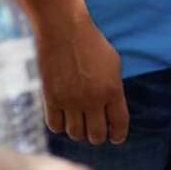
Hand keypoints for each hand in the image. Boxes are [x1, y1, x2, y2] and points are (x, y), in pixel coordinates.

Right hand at [36, 13, 128, 145]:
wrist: (64, 31)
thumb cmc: (92, 44)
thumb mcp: (113, 64)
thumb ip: (114, 89)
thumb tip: (112, 111)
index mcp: (113, 91)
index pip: (119, 125)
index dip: (118, 135)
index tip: (115, 138)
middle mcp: (93, 100)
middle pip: (96, 135)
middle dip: (97, 136)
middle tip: (95, 132)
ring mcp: (70, 101)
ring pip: (75, 134)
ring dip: (78, 132)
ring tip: (79, 123)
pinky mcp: (51, 99)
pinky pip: (55, 126)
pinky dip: (60, 125)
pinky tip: (63, 117)